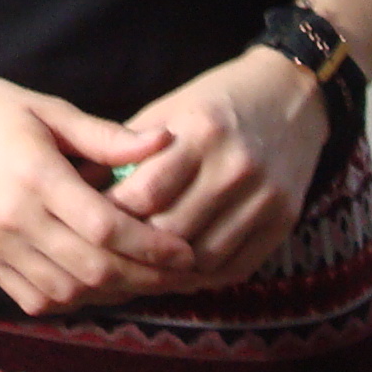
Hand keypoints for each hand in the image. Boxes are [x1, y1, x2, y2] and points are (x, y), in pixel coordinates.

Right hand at [0, 70, 195, 316]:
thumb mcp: (49, 109)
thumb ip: (106, 135)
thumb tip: (165, 142)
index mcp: (36, 175)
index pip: (107, 228)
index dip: (153, 247)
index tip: (186, 251)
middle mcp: (14, 218)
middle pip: (92, 269)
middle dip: (144, 278)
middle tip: (178, 274)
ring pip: (66, 292)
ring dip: (111, 293)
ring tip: (143, 279)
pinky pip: (33, 298)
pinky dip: (71, 299)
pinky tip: (95, 283)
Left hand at [104, 49, 326, 291]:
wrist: (293, 94)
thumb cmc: (217, 100)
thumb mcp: (169, 108)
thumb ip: (126, 149)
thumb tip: (78, 186)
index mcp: (201, 131)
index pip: (145, 194)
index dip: (112, 216)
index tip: (89, 224)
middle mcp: (236, 166)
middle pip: (171, 233)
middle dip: (134, 249)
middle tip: (107, 256)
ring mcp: (265, 197)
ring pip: (202, 259)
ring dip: (166, 271)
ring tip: (137, 270)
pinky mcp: (285, 220)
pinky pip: (236, 267)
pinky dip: (203, 277)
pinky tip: (178, 272)